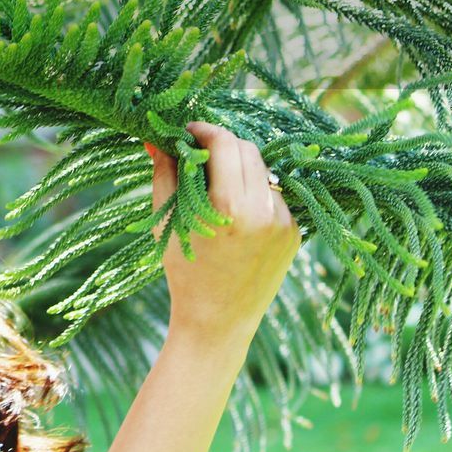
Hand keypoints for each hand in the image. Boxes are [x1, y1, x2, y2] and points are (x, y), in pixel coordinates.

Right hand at [144, 120, 300, 344]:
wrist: (219, 321)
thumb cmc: (185, 270)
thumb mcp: (169, 219)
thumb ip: (165, 173)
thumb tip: (156, 137)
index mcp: (230, 206)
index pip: (224, 143)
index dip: (204, 130)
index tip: (187, 132)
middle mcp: (264, 210)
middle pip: (247, 149)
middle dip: (221, 144)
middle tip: (198, 151)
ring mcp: (285, 222)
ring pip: (263, 170)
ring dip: (239, 166)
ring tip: (216, 183)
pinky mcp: (295, 232)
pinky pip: (274, 195)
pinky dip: (254, 192)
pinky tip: (235, 211)